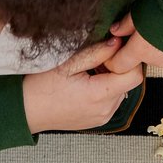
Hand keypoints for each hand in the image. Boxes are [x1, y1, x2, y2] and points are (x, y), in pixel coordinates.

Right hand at [23, 37, 144, 133]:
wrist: (28, 111)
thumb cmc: (42, 87)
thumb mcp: (68, 63)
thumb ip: (96, 52)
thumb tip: (117, 42)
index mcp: (99, 95)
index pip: (134, 76)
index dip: (127, 59)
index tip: (112, 50)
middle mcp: (105, 110)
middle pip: (129, 83)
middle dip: (119, 67)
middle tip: (98, 57)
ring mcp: (103, 118)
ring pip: (122, 91)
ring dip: (112, 78)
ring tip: (90, 70)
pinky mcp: (99, 120)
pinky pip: (112, 100)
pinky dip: (106, 88)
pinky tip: (88, 82)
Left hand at [103, 13, 162, 80]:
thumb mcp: (141, 7)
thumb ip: (127, 23)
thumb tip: (115, 32)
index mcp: (140, 49)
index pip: (119, 65)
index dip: (116, 58)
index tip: (120, 50)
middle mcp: (157, 61)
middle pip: (146, 60)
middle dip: (146, 49)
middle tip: (155, 29)